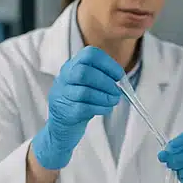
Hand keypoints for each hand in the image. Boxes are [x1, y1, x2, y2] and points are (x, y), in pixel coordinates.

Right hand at [32, 46, 124, 169]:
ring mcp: (62, 95)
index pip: (89, 54)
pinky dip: (101, 108)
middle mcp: (64, 78)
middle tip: (117, 91)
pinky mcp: (65, 112)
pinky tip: (106, 109)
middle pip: (84, 72)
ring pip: (84, 92)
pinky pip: (85, 108)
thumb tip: (121, 81)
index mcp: (72, 66)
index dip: (108, 64)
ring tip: (113, 101)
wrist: (61, 127)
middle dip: (106, 82)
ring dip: (105, 97)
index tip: (119, 75)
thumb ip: (101, 78)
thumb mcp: (88, 84)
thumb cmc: (79, 103)